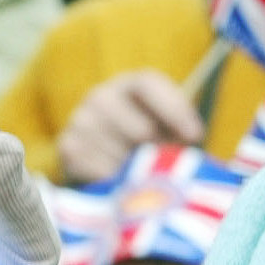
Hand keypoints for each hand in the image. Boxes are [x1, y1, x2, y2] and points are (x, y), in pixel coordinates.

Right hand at [56, 70, 205, 184]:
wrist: (101, 157)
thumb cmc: (147, 139)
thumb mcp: (168, 126)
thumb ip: (181, 127)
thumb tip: (190, 138)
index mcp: (129, 84)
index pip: (149, 85)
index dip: (175, 110)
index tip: (196, 137)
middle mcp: (100, 95)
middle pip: (141, 128)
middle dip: (159, 150)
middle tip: (162, 162)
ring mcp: (80, 120)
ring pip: (123, 155)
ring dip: (137, 169)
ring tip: (137, 168)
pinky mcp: (68, 147)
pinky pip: (102, 172)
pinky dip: (116, 180)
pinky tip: (118, 176)